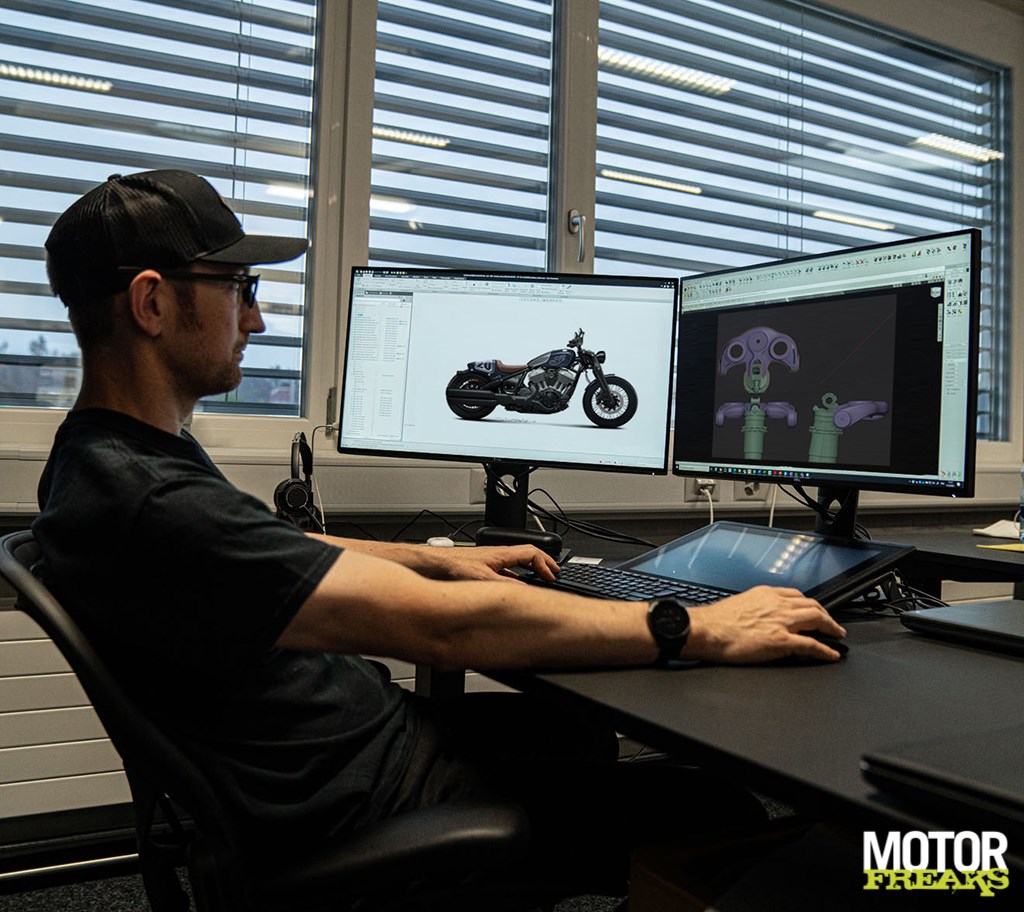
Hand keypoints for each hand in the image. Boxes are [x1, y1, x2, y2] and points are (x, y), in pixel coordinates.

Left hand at [437, 545, 559, 582]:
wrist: (434, 564)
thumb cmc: (453, 566)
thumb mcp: (483, 579)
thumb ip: (505, 586)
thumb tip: (525, 593)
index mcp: (502, 553)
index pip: (532, 553)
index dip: (545, 564)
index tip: (551, 576)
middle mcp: (498, 554)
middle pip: (528, 554)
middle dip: (543, 563)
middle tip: (554, 572)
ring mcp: (491, 560)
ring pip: (518, 562)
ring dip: (531, 570)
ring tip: (540, 578)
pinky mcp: (484, 567)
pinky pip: (507, 570)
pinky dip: (517, 577)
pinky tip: (516, 587)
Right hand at [685, 586, 845, 663]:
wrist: (705, 630)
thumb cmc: (715, 621)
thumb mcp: (739, 604)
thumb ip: (755, 607)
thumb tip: (758, 616)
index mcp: (765, 594)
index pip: (796, 595)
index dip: (810, 604)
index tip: (814, 610)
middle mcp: (777, 604)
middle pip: (812, 605)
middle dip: (826, 615)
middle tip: (832, 624)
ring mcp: (781, 622)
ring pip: (817, 620)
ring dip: (831, 628)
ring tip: (837, 635)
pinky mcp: (781, 641)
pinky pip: (812, 645)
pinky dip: (825, 650)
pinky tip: (831, 655)